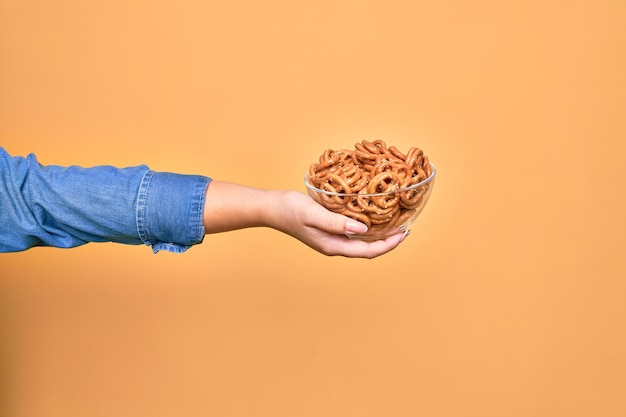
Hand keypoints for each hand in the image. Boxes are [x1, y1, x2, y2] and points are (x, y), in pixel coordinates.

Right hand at [203, 181, 406, 257]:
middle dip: (389, 241)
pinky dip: (368, 225)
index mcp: (333, 246)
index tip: (404, 233)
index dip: (389, 245)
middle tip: (406, 226)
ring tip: (395, 221)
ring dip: (380, 233)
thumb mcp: (314, 214)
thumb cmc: (290, 210)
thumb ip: (337, 223)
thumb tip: (363, 229)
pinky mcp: (330, 229)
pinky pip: (355, 231)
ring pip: (363, 241)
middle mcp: (336, 245)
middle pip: (369, 248)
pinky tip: (374, 214)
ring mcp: (333, 238)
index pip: (368, 251)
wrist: (272, 208)